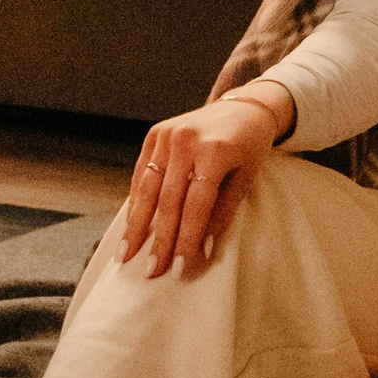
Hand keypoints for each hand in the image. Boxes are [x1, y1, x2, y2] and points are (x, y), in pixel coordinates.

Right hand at [121, 89, 288, 276]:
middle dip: (159, 240)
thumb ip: (222, 212)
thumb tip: (202, 249)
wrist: (244, 107)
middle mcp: (186, 141)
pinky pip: (142, 173)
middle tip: (151, 270)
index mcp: (214, 152)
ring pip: (148, 188)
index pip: (196, 206)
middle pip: (168, 201)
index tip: (178, 268)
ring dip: (136, 225)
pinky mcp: (155, 133)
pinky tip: (131, 225)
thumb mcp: (245, 179)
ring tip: (127, 254)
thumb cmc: (250, 148)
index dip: (186, 239)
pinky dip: (136, 201)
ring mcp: (167, 134)